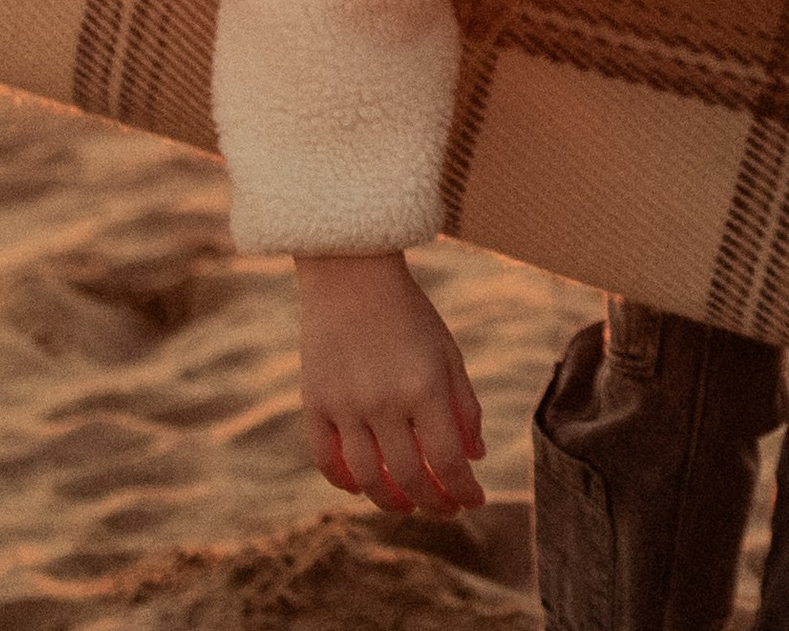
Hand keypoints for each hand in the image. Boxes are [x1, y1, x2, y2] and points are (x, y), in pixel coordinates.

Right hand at [294, 251, 485, 517]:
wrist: (352, 277)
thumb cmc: (410, 315)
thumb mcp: (449, 354)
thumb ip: (464, 407)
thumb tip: (474, 458)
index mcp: (425, 388)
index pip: (448, 460)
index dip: (463, 490)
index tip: (475, 502)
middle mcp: (384, 402)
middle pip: (409, 477)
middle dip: (433, 504)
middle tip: (447, 511)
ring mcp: (344, 405)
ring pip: (366, 478)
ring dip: (390, 502)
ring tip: (408, 506)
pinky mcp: (313, 403)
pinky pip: (325, 459)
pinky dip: (343, 482)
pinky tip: (362, 487)